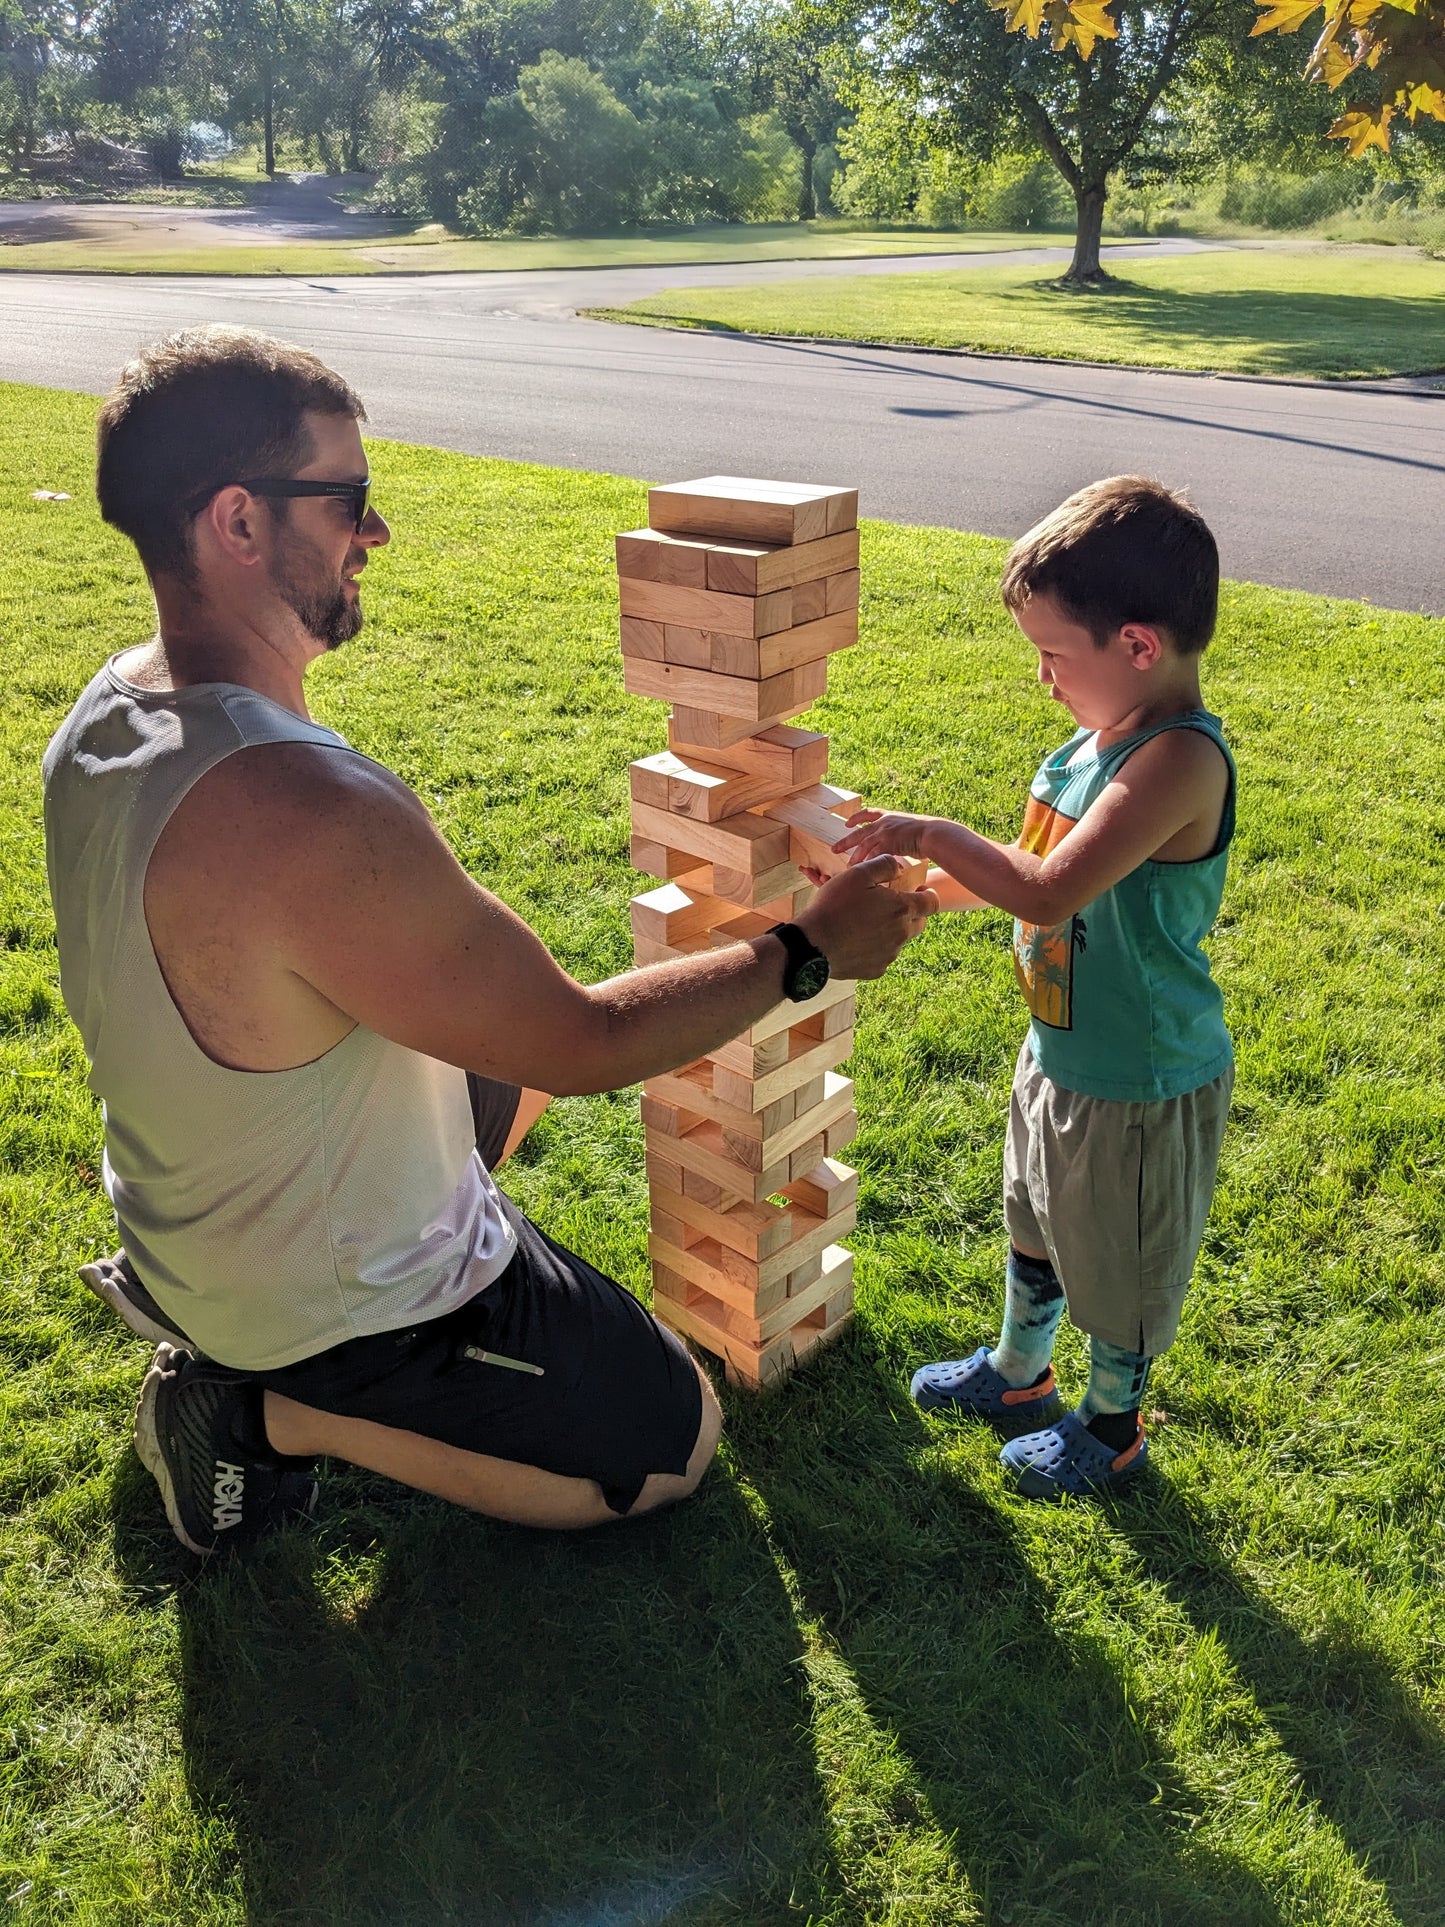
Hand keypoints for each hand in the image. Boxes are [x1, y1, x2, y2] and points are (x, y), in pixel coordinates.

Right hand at [793, 853, 936, 980]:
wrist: (812, 946)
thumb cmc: (834, 907)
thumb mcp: (857, 874)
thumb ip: (883, 865)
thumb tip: (897, 867)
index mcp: (901, 909)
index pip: (932, 902)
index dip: (927, 894)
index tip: (917, 891)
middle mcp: (901, 934)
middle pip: (919, 923)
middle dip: (909, 913)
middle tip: (888, 906)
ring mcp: (889, 955)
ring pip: (898, 940)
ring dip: (888, 930)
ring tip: (863, 922)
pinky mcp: (876, 970)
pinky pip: (882, 956)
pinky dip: (874, 948)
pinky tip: (855, 940)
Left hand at [834, 809, 935, 865]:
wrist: (934, 833)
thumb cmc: (928, 834)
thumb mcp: (912, 828)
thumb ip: (903, 834)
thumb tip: (905, 842)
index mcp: (889, 816)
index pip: (869, 813)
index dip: (857, 817)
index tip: (847, 822)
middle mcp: (884, 822)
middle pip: (860, 832)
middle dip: (846, 841)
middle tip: (834, 848)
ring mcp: (885, 832)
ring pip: (864, 845)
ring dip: (855, 856)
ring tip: (848, 865)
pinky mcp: (888, 843)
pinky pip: (873, 854)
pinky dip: (866, 862)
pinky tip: (861, 869)